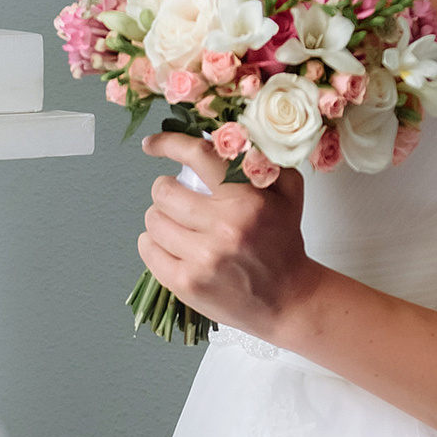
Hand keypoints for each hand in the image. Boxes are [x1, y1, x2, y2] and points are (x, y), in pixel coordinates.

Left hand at [139, 135, 321, 341]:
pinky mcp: (186, 283)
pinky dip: (152, 244)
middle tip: (176, 198)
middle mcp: (224, 228)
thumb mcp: (287, 194)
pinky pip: (148, 250)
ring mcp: (202, 258)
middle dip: (165, 190)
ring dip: (159, 218)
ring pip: (153, 221)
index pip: (197, 157)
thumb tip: (230, 136)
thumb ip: (262, 161)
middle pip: (164, 192)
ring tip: (175, 224)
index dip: (168, 144)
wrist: (288, 300)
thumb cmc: (283, 244)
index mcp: (247, 200)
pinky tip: (168, 244)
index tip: (152, 145)